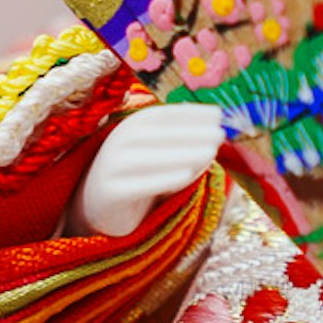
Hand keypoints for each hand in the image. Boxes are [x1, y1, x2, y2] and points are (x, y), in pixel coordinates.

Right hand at [73, 102, 225, 238]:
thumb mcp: (163, 158)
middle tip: (220, 134)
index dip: (190, 113)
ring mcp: (110, 167)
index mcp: (131, 127)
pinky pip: (139, 185)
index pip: (163, 116)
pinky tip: (187, 176)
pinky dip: (163, 180)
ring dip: (182, 153)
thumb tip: (217, 137)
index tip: (218, 114)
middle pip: (157, 134)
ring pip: (149, 158)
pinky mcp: (109, 193)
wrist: (102, 209)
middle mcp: (117, 142)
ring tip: (210, 153)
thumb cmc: (142, 178)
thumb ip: (185, 147)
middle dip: (190, 133)